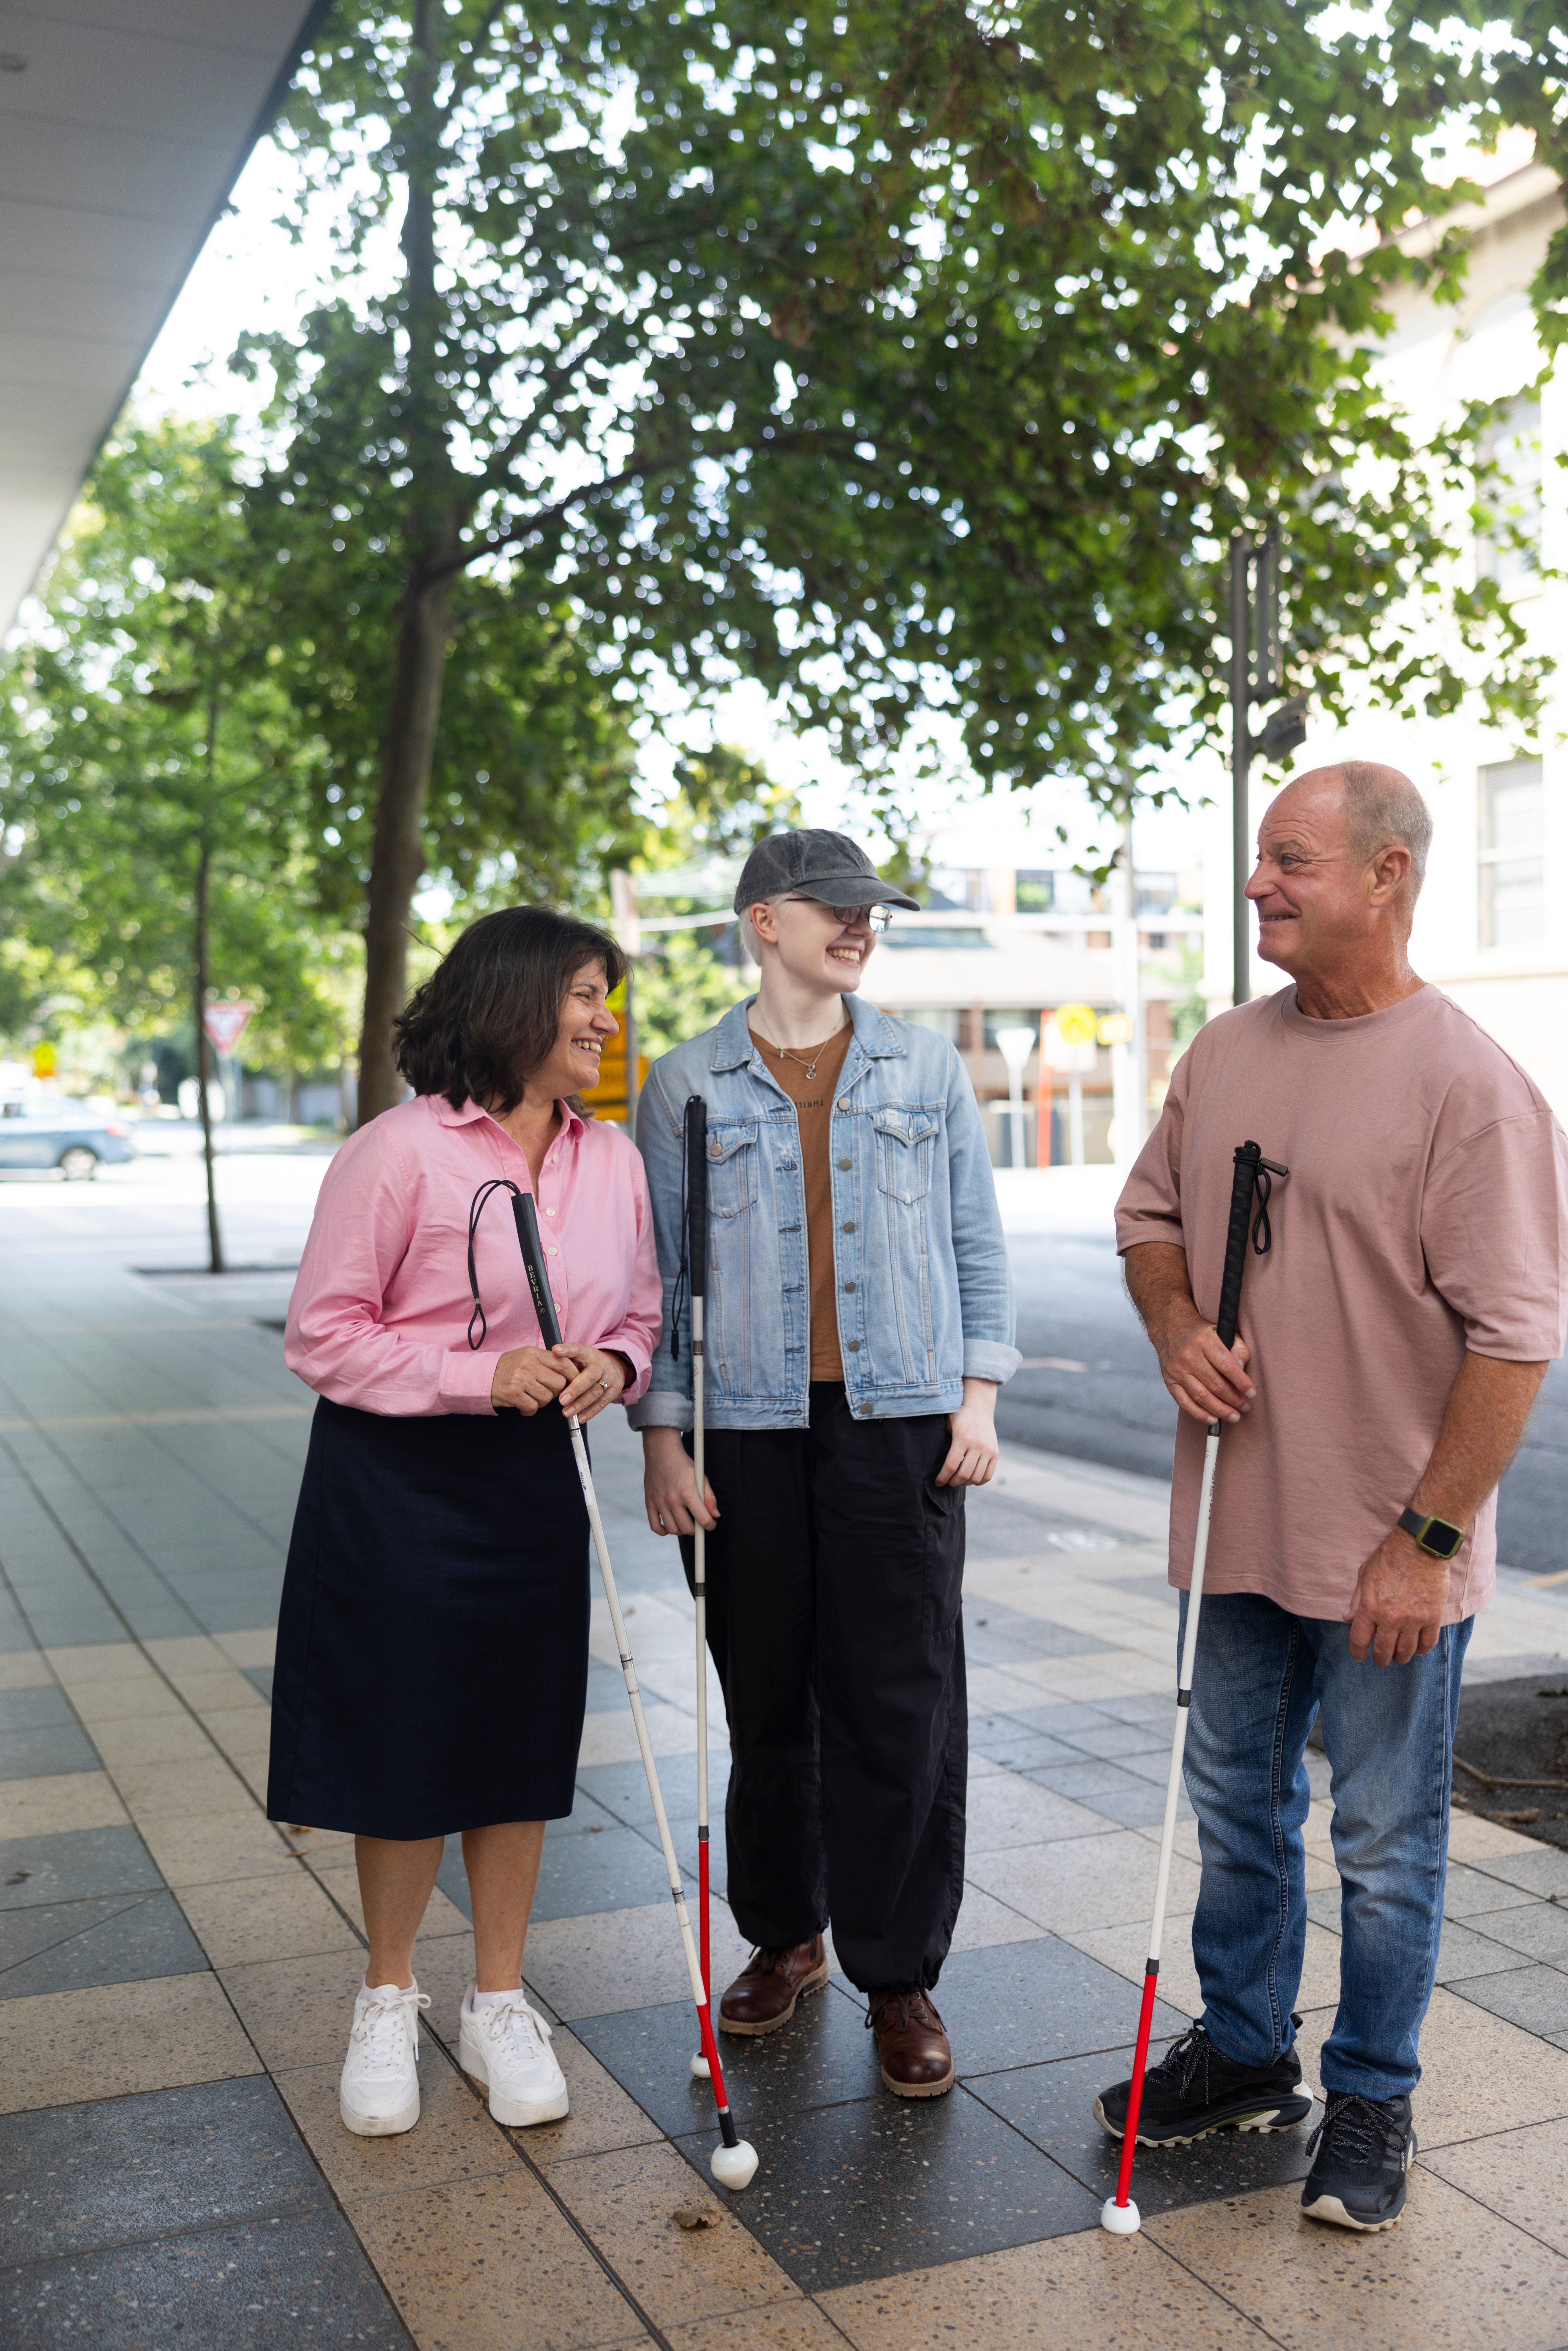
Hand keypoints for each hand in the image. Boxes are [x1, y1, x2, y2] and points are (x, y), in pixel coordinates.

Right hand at [491, 1346, 569, 1415]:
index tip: (573, 1382)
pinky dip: (530, 1409)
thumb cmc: (508, 1368)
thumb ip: (546, 1361)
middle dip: (555, 1391)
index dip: (573, 1375)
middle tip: (545, 1391)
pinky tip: (523, 1404)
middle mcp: (528, 1364)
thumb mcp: (527, 1356)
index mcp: (534, 1353)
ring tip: (532, 1397)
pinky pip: (533, 1407)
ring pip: (547, 1397)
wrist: (483, 1376)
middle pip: (559, 1383)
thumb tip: (570, 1368)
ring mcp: (520, 1379)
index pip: (563, 1363)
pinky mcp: (513, 1394)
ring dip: (542, 1402)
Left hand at [553, 1343, 627, 1423]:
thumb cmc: (588, 1364)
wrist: (613, 1366)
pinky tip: (580, 1417)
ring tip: (567, 1412)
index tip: (555, 1351)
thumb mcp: (578, 1358)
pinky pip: (602, 1402)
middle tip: (562, 1400)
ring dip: (580, 1404)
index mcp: (588, 1353)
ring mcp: (610, 1376)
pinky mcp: (615, 1389)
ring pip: (596, 1392)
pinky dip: (590, 1411)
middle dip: (575, 1389)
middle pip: (590, 1376)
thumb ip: (565, 1362)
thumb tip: (548, 1368)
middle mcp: (601, 1363)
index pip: (577, 1349)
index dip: (567, 1350)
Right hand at [643, 1426, 718, 1535]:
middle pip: (687, 1528)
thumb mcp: (701, 1477)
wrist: (661, 1452)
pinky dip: (663, 1531)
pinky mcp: (650, 1503)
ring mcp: (659, 1502)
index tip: (711, 1524)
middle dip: (696, 1529)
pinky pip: (655, 1526)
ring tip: (685, 1522)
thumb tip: (715, 1515)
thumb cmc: (682, 1464)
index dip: (710, 1525)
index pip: (702, 1519)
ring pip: (673, 1530)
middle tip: (697, 1522)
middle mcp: (672, 1499)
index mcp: (688, 1492)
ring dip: (681, 1530)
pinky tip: (670, 1526)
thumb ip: (709, 1497)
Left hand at [936, 1381, 999, 1486]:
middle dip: (953, 1482)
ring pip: (976, 1477)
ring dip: (965, 1483)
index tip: (938, 1482)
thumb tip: (932, 1462)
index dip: (943, 1477)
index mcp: (962, 1438)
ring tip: (958, 1480)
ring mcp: (988, 1450)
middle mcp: (977, 1445)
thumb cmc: (959, 1417)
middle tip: (948, 1482)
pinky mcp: (995, 1453)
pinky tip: (971, 1479)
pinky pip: (988, 1475)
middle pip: (964, 1474)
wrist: (979, 1408)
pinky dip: (979, 1481)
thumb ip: (942, 1441)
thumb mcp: (947, 1425)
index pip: (951, 1465)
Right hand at [1152, 1298, 1253, 1425]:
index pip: (1227, 1366)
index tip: (1252, 1393)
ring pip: (1201, 1396)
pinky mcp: (1169, 1381)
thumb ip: (1238, 1348)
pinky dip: (1199, 1414)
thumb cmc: (1202, 1333)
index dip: (1241, 1382)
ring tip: (1234, 1416)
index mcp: (1205, 1341)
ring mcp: (1178, 1370)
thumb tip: (1242, 1370)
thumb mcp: (1223, 1332)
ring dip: (1221, 1410)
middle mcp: (1189, 1355)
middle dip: (1234, 1400)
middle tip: (1245, 1407)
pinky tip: (1213, 1419)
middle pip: (1215, 1384)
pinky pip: (1184, 1402)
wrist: (1170, 1327)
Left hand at [1346, 1527, 1452, 1665]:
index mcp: (1369, 1608)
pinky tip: (1417, 1649)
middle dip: (1380, 1659)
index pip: (1359, 1640)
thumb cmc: (1388, 1558)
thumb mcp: (1364, 1575)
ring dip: (1400, 1657)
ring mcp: (1413, 1620)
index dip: (1357, 1653)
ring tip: (1398, 1656)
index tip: (1359, 1657)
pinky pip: (1427, 1643)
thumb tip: (1347, 1618)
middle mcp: (1390, 1618)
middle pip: (1384, 1651)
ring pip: (1406, 1651)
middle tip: (1381, 1659)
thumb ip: (1356, 1600)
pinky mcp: (1432, 1617)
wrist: (1419, 1547)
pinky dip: (1421, 1650)